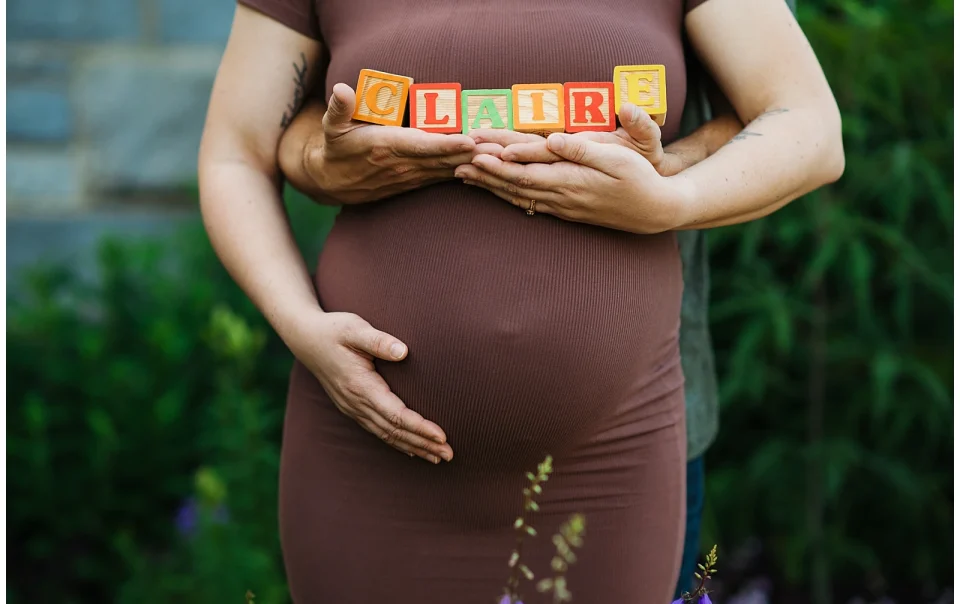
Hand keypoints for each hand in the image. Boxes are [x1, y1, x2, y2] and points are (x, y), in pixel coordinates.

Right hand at [284, 309, 453, 463]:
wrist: (305, 337)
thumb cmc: (333, 329)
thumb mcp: (354, 328)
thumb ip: (378, 341)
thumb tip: (403, 351)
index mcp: (359, 386)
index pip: (395, 414)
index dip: (419, 427)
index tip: (442, 436)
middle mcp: (355, 402)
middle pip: (393, 431)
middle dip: (422, 443)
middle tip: (449, 455)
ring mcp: (352, 407)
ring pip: (386, 435)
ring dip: (413, 446)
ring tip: (437, 457)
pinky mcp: (352, 407)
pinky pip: (377, 430)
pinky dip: (397, 442)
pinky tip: (412, 449)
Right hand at [305, 83, 494, 203]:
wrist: (332, 183)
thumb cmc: (335, 148)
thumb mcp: (331, 127)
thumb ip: (340, 108)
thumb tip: (341, 89)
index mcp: (386, 147)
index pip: (421, 145)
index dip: (446, 144)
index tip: (468, 140)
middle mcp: (402, 164)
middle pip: (444, 158)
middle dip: (473, 154)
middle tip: (501, 148)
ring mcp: (411, 175)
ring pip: (448, 169)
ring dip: (475, 163)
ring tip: (502, 156)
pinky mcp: (415, 181)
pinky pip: (444, 176)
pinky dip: (465, 171)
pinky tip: (486, 167)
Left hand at [454, 133, 692, 233]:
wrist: (656, 211)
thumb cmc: (641, 179)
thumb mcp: (619, 158)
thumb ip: (584, 149)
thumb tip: (554, 139)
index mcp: (571, 181)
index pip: (526, 172)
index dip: (499, 164)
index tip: (475, 154)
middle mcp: (562, 197)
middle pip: (515, 187)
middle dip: (484, 176)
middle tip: (455, 166)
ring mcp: (563, 208)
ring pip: (519, 198)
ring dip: (491, 188)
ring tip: (466, 179)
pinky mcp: (566, 212)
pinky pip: (530, 206)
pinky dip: (509, 198)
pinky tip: (497, 194)